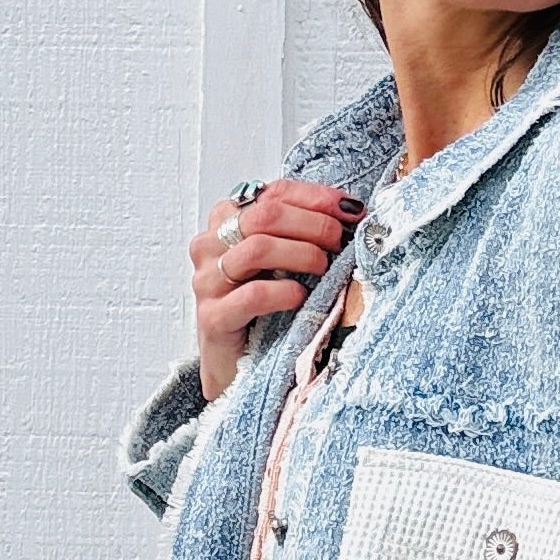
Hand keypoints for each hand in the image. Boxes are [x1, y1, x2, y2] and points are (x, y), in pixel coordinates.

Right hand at [191, 179, 364, 400]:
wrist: (237, 365)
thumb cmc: (263, 308)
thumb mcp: (283, 261)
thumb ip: (303, 231)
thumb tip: (352, 212)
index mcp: (226, 221)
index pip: (273, 194)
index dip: (315, 198)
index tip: (350, 210)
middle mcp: (210, 245)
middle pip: (264, 216)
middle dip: (313, 225)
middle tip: (339, 241)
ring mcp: (207, 281)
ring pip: (256, 249)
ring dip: (301, 254)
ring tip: (323, 268)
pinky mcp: (213, 317)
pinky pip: (252, 295)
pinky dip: (284, 292)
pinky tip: (300, 297)